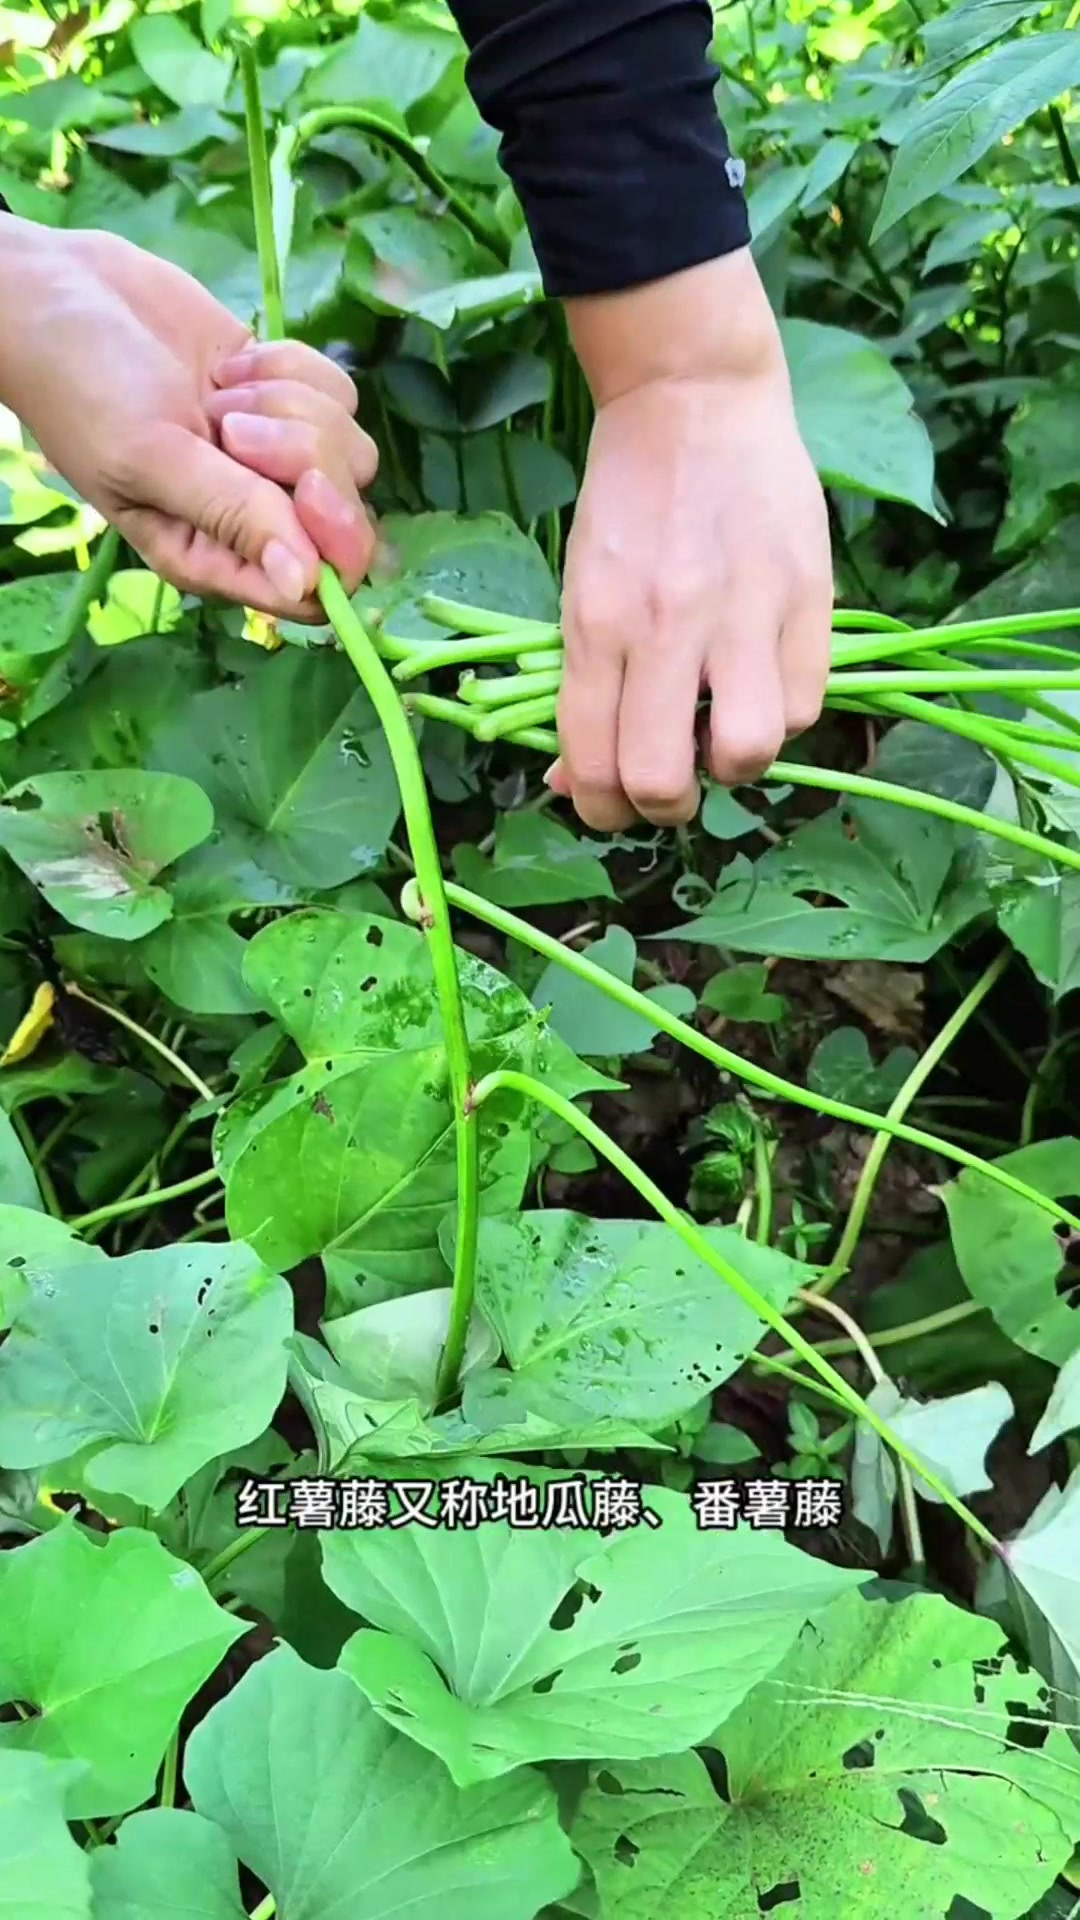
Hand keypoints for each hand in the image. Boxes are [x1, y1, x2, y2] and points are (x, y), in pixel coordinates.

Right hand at [0, 220, 376, 618]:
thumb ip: (233, 516)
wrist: (61, 293)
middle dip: (304, 457)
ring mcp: (277, 458)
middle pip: (346, 515)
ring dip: (291, 406)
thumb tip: (304, 586)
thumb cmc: (86, 389)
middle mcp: (256, 517)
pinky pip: (339, 393)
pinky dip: (292, 368)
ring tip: (219, 395)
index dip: (332, 546)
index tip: (307, 491)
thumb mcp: (151, 458)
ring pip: (349, 450)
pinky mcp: (288, 398)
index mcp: (216, 557)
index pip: (313, 592)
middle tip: (232, 426)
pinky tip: (233, 364)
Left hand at [546, 252, 832, 829]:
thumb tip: (577, 783)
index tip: (615, 805)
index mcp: (598, 625)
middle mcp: (668, 625)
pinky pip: (805, 704)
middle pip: (667, 780)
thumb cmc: (627, 501)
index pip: (596, 766)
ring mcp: (744, 610)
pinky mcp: (808, 594)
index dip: (603, 811)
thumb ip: (581, 686)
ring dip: (735, 766)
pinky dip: (783, 716)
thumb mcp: (579, 589)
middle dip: (666, 806)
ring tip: (725, 731)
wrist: (693, 399)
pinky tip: (762, 685)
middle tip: (673, 783)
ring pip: (751, 752)